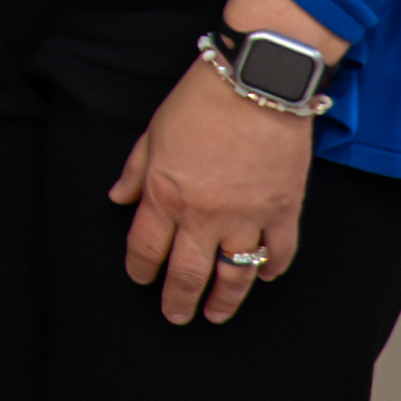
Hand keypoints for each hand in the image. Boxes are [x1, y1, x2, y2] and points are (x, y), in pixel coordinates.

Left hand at [114, 59, 312, 323]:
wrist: (257, 84)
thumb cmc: (200, 101)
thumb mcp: (153, 132)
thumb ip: (135, 170)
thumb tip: (117, 199)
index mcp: (165, 194)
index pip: (146, 248)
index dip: (141, 269)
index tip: (140, 280)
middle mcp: (203, 214)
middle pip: (188, 272)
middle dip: (179, 300)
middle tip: (176, 316)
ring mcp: (246, 217)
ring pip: (233, 274)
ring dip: (224, 300)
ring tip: (216, 314)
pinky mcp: (283, 211)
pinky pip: (277, 252)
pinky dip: (270, 268)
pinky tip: (262, 277)